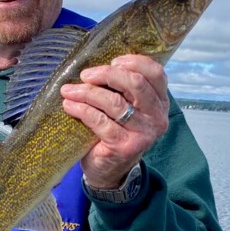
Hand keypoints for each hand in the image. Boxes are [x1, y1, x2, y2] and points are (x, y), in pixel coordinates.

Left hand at [60, 55, 168, 188]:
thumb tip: (97, 60)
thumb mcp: (126, 106)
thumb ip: (122, 86)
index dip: (133, 62)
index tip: (112, 62)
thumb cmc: (115, 130)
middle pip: (135, 83)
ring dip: (87, 92)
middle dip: (106, 75)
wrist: (109, 169)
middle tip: (85, 75)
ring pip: (114, 102)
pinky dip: (81, 109)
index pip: (155, 73)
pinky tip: (69, 105)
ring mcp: (143, 133)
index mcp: (160, 102)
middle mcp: (157, 117)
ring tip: (69, 90)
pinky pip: (100, 121)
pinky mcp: (125, 146)